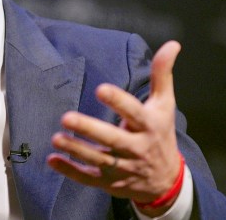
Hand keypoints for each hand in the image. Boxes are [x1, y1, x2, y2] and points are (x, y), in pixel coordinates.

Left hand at [47, 41, 182, 215]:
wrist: (167, 180)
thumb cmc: (161, 133)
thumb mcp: (165, 104)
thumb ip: (162, 74)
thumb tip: (173, 43)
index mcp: (149, 125)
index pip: (134, 112)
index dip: (118, 101)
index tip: (100, 89)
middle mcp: (136, 148)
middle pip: (112, 139)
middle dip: (90, 129)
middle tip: (66, 117)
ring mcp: (123, 168)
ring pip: (98, 160)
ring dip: (76, 149)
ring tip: (56, 138)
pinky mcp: (110, 182)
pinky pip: (88, 178)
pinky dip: (70, 171)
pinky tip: (52, 160)